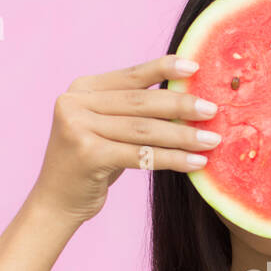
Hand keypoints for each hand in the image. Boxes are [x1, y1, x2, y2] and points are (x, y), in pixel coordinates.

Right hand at [27, 55, 220, 225]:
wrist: (56, 203)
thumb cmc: (91, 165)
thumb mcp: (107, 129)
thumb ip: (132, 111)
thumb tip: (186, 98)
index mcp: (82, 88)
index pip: (131, 76)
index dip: (164, 69)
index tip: (195, 67)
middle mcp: (75, 102)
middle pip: (141, 102)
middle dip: (181, 106)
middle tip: (213, 110)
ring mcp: (77, 127)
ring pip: (143, 130)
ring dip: (183, 136)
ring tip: (213, 140)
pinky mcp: (87, 154)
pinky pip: (140, 155)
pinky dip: (172, 159)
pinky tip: (196, 163)